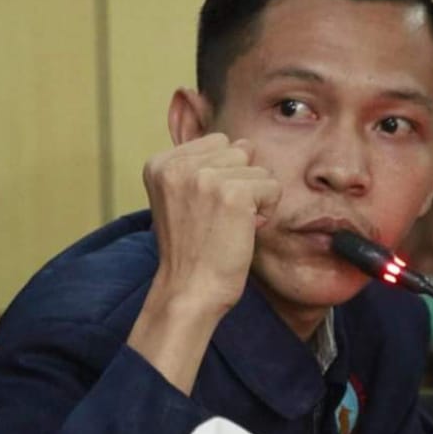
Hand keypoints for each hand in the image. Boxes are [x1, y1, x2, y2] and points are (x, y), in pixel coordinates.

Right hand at [127, 133, 281, 393]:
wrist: (189, 292)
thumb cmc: (192, 251)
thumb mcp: (180, 198)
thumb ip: (201, 167)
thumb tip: (246, 144)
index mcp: (160, 162)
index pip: (217, 142)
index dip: (222, 176)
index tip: (206, 209)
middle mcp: (178, 164)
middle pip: (239, 149)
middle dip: (240, 182)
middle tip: (221, 218)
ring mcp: (205, 176)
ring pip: (258, 167)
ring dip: (255, 197)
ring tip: (231, 224)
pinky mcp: (233, 193)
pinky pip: (272, 186)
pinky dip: (268, 210)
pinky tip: (246, 230)